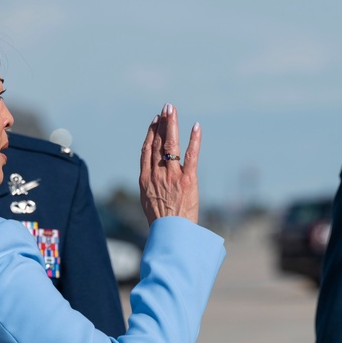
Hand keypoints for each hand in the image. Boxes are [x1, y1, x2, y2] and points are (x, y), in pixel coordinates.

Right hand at [139, 103, 199, 224]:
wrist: (171, 234)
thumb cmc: (161, 221)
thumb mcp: (148, 200)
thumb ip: (150, 184)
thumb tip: (151, 175)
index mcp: (145, 179)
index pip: (146, 150)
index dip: (150, 133)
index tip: (155, 121)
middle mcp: (156, 174)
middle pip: (157, 143)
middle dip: (162, 123)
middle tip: (166, 108)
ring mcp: (172, 176)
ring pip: (170, 145)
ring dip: (172, 125)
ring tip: (173, 111)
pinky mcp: (188, 180)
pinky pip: (191, 156)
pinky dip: (194, 140)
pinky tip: (196, 127)